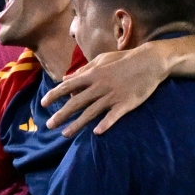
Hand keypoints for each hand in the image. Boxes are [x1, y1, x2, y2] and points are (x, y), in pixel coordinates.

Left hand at [41, 45, 167, 136]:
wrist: (151, 61)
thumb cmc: (124, 60)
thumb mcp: (101, 60)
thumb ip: (83, 70)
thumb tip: (65, 79)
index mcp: (92, 75)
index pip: (68, 86)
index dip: (54, 95)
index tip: (43, 103)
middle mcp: (99, 86)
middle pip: (76, 102)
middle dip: (61, 114)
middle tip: (49, 125)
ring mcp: (113, 95)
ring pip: (91, 112)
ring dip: (77, 124)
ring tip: (65, 134)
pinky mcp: (126, 103)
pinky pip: (114, 116)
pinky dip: (105, 124)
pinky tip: (96, 132)